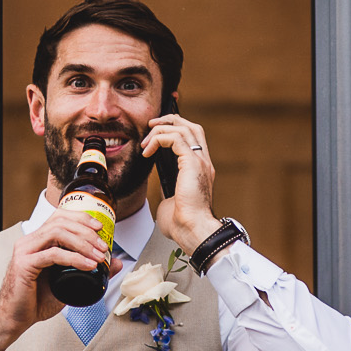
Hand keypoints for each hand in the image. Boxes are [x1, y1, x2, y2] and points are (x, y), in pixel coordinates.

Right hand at [0, 209, 115, 350]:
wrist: (15, 319)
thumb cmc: (36, 300)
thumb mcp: (69, 282)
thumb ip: (90, 269)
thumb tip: (115, 263)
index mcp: (37, 241)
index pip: (59, 217)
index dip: (81, 218)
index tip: (100, 227)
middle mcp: (29, 241)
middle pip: (60, 221)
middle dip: (86, 230)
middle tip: (103, 245)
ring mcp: (25, 251)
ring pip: (57, 233)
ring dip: (83, 242)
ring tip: (98, 255)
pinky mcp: (24, 264)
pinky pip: (53, 254)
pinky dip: (74, 258)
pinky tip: (88, 265)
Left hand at [142, 113, 220, 253]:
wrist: (193, 230)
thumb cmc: (183, 223)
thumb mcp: (171, 200)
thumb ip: (168, 189)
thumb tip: (160, 187)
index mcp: (200, 169)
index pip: (193, 139)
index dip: (176, 129)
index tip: (157, 132)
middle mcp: (204, 162)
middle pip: (191, 126)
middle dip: (170, 120)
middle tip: (151, 125)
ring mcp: (201, 161)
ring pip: (184, 127)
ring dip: (161, 129)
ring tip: (146, 140)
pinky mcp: (193, 163)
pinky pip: (176, 138)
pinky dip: (159, 139)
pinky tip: (148, 151)